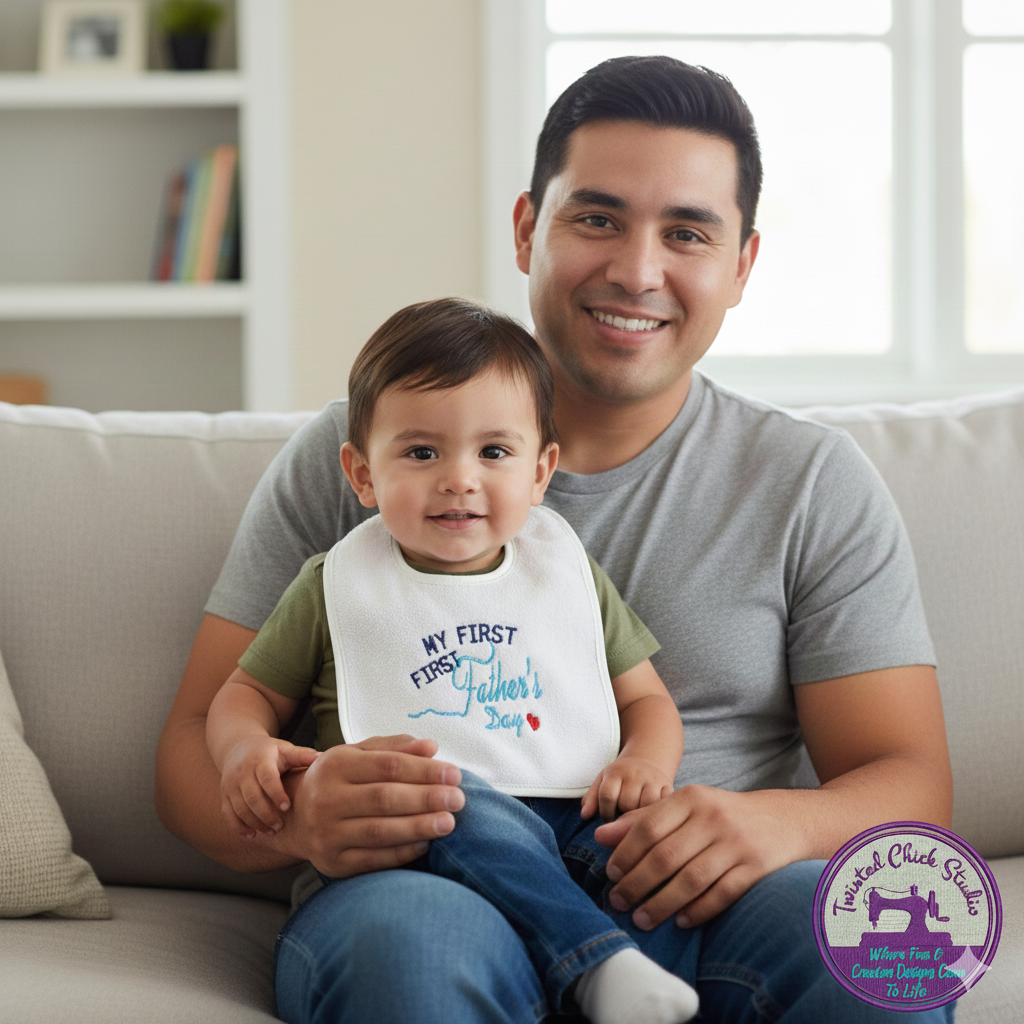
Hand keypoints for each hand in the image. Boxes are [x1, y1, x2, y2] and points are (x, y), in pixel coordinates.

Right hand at [219, 734, 319, 836]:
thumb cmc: (269, 751)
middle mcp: (242, 772)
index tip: (286, 806)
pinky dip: (238, 826)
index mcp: (260, 759)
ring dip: (254, 822)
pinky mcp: (224, 795)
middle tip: (280, 826)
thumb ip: (302, 755)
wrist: (238, 747)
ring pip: (239, 808)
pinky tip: (251, 835)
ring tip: (271, 831)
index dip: (276, 793)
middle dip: (266, 814)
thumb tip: (323, 758)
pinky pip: (228, 814)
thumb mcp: (285, 749)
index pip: (266, 778)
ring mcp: (230, 784)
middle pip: (252, 797)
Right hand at [275, 734, 466, 877]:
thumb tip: (431, 747)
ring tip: (449, 823)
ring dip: (419, 827)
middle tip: (459, 799)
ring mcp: (327, 833)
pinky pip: (373, 859)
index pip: (387, 766)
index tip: (454, 774)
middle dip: (427, 799)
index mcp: (335, 765)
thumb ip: (394, 748)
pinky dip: (402, 853)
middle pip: (385, 798)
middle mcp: (326, 799)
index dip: (424, 770)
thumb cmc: (337, 780)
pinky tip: (425, 844)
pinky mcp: (332, 863)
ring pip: (380, 831)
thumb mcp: (357, 755)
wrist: (294, 818)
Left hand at [580, 755, 674, 821]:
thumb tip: (584, 815)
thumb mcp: (603, 782)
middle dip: (623, 814)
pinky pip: (662, 807)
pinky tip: (650, 814)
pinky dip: (656, 814)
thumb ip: (591, 799)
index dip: (605, 813)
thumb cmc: (620, 779)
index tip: (608, 818)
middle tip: (623, 815)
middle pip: (627, 804)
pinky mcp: (668, 787)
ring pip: (645, 807)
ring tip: (635, 815)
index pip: (607, 796)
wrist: (645, 762)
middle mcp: (635, 773)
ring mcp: (653, 780)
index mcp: (615, 772)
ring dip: (639, 816)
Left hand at [595, 785, 806, 929]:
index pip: (649, 826)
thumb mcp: (685, 807)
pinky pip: (722, 894)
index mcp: (691, 798)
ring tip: (642, 919)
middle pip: (666, 856)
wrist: (782, 819)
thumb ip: (644, 819)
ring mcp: (736, 842)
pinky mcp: (756, 866)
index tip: (610, 874)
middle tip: (619, 902)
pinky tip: (680, 921)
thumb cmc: (721, 815)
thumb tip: (601, 836)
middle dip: (637, 883)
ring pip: (691, 879)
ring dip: (662, 903)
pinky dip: (698, 910)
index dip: (625, 852)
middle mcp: (713, 817)